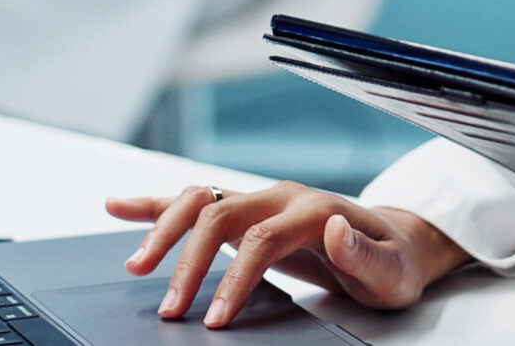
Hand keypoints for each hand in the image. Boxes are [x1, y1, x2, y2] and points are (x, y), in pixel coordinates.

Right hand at [104, 182, 469, 327]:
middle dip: (188, 262)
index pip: (261, 238)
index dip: (234, 278)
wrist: (394, 244)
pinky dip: (155, 204)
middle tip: (170, 310)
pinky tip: (120, 207)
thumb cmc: (392, 263)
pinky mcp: (247, 211)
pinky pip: (195, 200)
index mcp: (313, 209)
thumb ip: (364, 254)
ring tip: (135, 266)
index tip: (214, 317)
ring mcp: (261, 199)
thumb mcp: (391, 271)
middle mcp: (281, 196)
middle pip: (219, 215)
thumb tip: (333, 228)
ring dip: (162, 228)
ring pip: (200, 199)